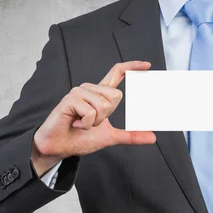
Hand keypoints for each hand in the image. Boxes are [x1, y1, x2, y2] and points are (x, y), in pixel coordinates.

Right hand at [31, 61, 156, 175]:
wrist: (60, 147)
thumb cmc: (80, 138)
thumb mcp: (111, 136)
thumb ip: (131, 136)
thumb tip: (152, 137)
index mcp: (99, 94)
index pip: (117, 73)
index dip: (131, 67)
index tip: (147, 65)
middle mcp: (89, 89)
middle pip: (116, 96)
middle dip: (107, 115)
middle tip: (92, 122)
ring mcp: (79, 92)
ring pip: (104, 105)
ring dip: (95, 122)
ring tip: (82, 123)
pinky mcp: (70, 99)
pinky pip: (90, 112)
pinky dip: (86, 124)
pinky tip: (75, 124)